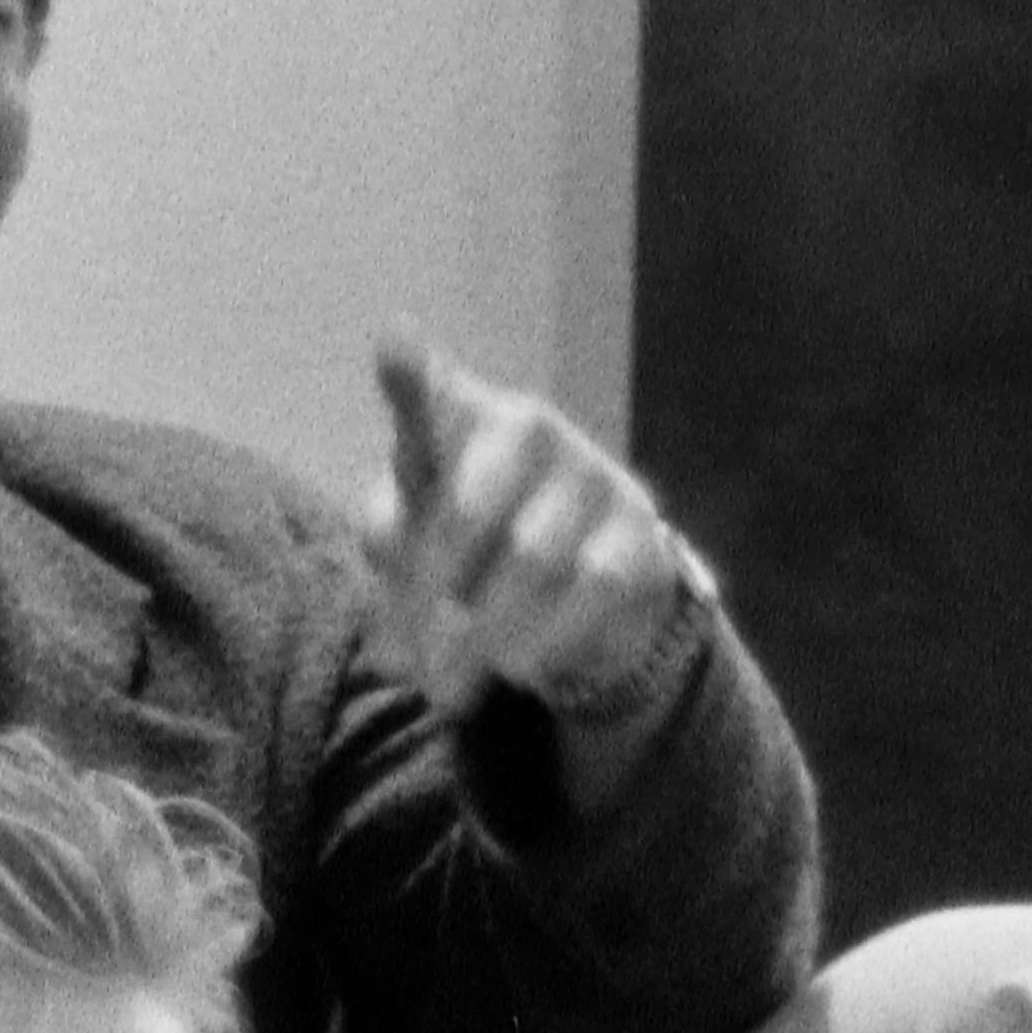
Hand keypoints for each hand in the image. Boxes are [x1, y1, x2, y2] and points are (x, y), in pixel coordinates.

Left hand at [354, 330, 699, 745]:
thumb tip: (391, 547)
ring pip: (531, 560)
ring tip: (443, 690)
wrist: (588, 591)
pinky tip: (518, 670)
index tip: (391, 342)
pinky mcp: (640, 532)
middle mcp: (531, 430)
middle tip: (396, 666)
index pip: (432, 392)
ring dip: (480, 636)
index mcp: (464, 420)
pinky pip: (594, 589)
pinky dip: (549, 638)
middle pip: (471, 507)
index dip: (411, 373)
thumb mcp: (419, 534)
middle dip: (429, 593)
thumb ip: (390, 533)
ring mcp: (592, 474)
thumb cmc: (476, 546)